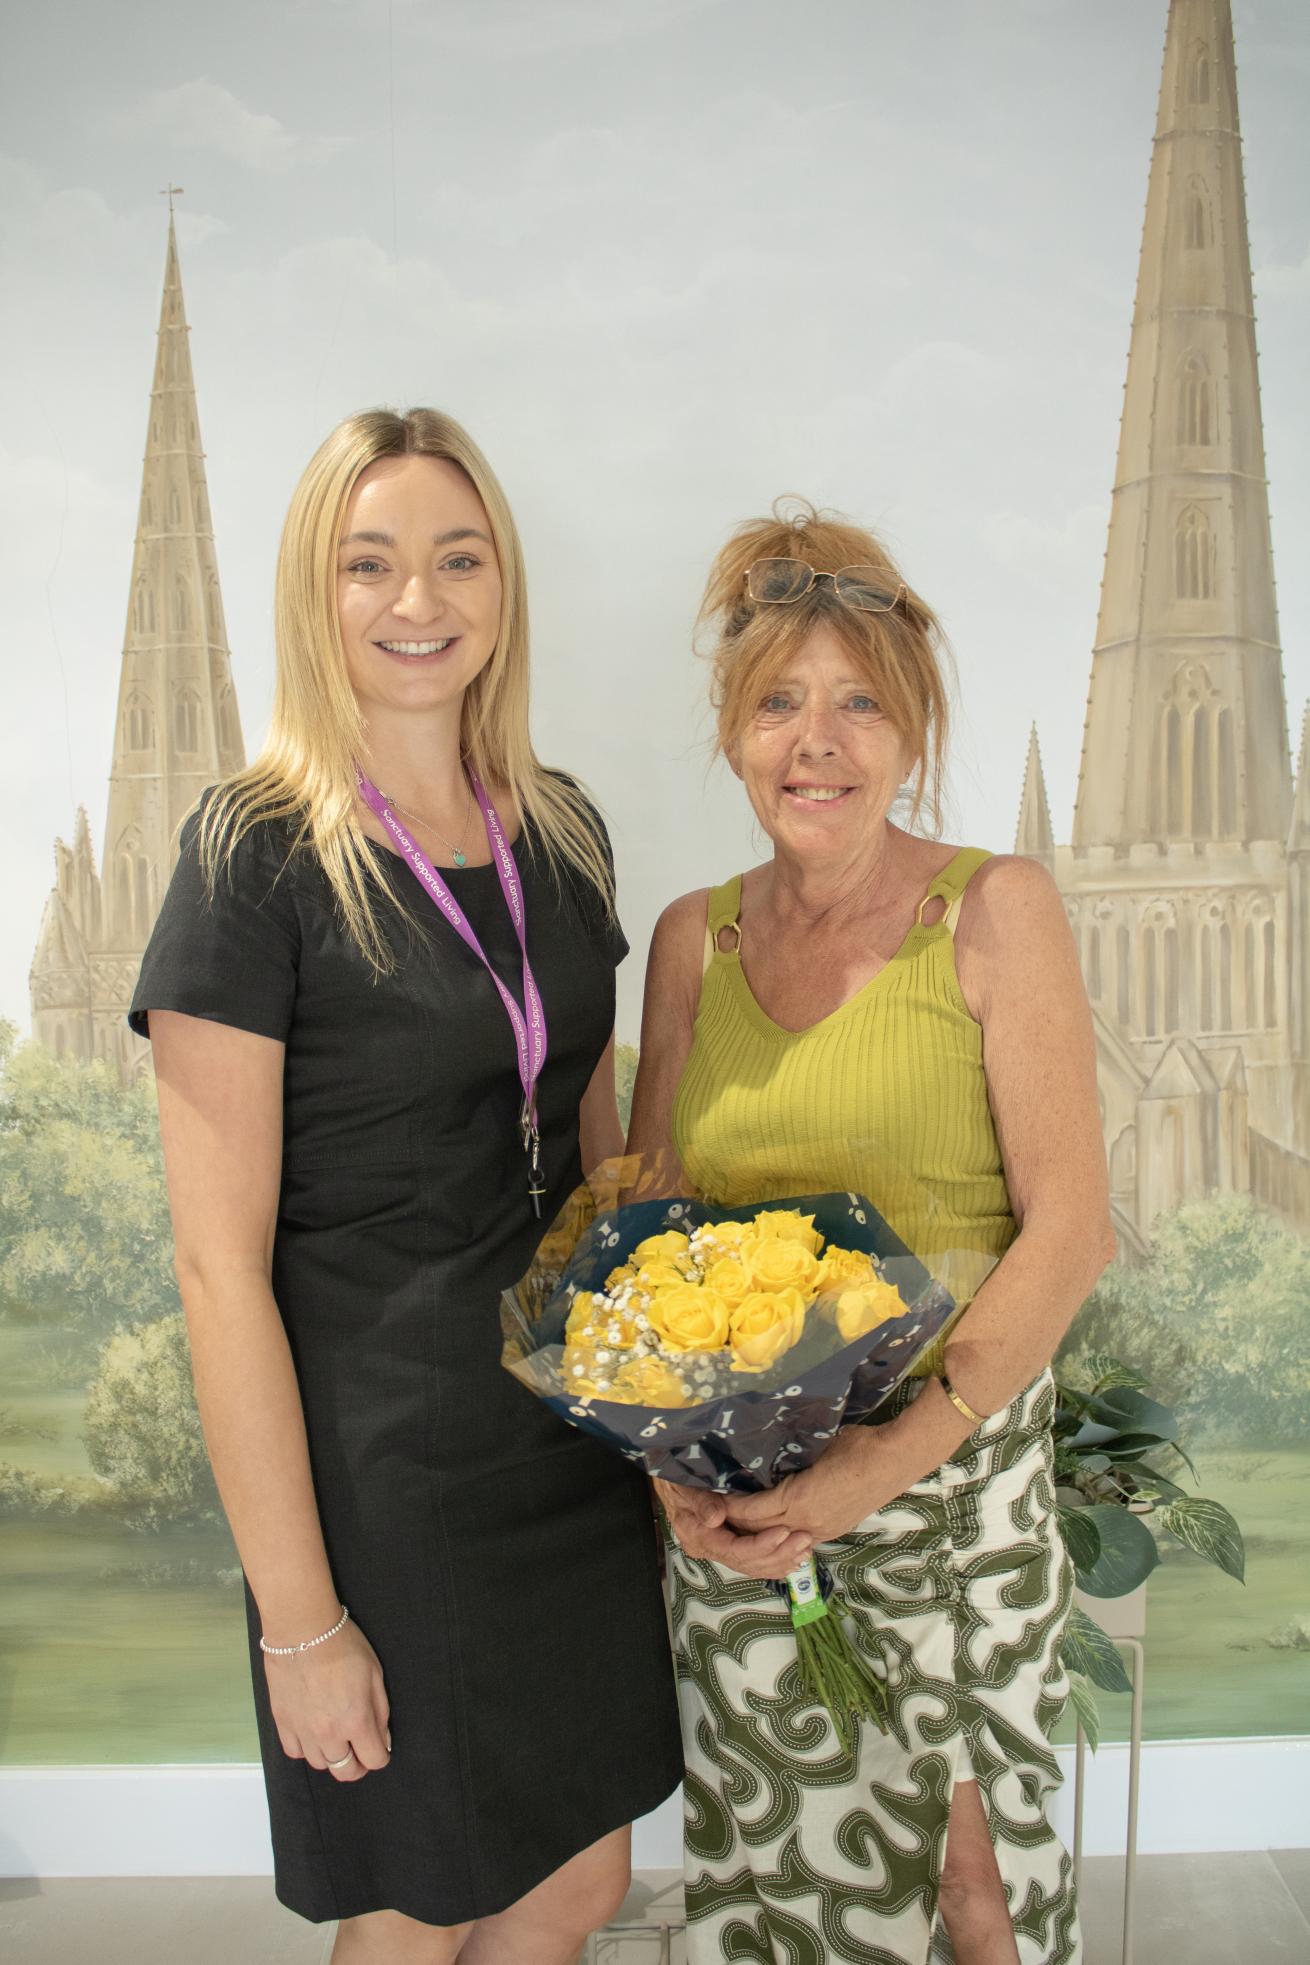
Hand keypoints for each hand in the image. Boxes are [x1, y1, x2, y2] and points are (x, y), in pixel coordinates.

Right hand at [264, 1621, 390, 1782]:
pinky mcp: (283, 1723)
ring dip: (331, 1755)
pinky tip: (313, 1732)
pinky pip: (296, 1752)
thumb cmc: (341, 1645)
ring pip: (320, 1764)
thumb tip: (383, 1740)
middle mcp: (329, 1733)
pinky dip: (306, 1748)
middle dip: (358, 1765)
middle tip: (359, 1750)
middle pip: (345, 1771)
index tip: (379, 1749)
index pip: (374, 1760)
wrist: (302, 1630)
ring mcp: (303, 1730)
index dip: (380, 1756)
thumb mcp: (374, 1673)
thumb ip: (380, 1712)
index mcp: (356, 1720)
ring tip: (335, 1736)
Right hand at [654, 1477, 813, 1580]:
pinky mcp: (730, 1546)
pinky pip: (755, 1562)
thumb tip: (716, 1518)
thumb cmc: (678, 1479)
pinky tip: (796, 1557)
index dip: (760, 1545)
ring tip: (807, 1547)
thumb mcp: (684, 1485)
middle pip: (748, 1563)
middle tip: (805, 1539)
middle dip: (778, 1554)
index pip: (734, 1550)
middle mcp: (710, 1550)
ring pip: (754, 1566)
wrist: (669, 1482)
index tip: (784, 1532)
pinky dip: (776, 1561)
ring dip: (782, 1559)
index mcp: (698, 1538)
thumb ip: (701, 1502)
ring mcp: (720, 1551)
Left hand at [722, 1428, 900, 1546]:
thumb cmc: (855, 1446)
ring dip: (757, 1533)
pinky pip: (797, 1540)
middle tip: (716, 1514)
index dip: (730, 1507)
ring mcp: (821, 1530)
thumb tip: (762, 1455)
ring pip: (778, 1538)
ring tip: (737, 1523)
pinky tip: (769, 1530)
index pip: (752, 1511)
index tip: (711, 1499)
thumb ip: (786, 1459)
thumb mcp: (813, 1447)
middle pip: (760, 1529)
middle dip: (737, 1524)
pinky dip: (779, 1536)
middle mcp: (806, 1522)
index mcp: (798, 1499)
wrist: (894, 1459)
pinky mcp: (833, 1532)